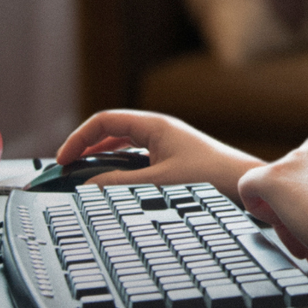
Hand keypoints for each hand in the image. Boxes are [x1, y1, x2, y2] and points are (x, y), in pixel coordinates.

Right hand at [57, 110, 262, 200]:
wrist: (245, 185)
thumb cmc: (210, 178)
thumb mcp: (158, 183)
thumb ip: (119, 185)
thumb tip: (87, 186)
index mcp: (154, 125)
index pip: (104, 121)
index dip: (79, 138)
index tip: (62, 160)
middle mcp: (159, 130)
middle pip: (111, 132)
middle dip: (86, 149)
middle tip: (67, 171)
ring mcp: (166, 144)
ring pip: (123, 147)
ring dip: (102, 160)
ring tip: (83, 179)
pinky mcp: (173, 160)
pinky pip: (136, 159)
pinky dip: (119, 170)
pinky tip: (113, 187)